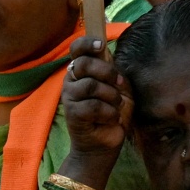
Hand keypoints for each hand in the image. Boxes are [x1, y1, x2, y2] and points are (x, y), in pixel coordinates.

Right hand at [61, 37, 131, 168]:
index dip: (87, 43)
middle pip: (83, 64)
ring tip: (116, 106)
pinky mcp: (72, 114)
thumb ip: (114, 72)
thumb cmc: (112, 114)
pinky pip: (93, 106)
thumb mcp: (120, 89)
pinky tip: (111, 119)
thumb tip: (109, 55)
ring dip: (111, 96)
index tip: (101, 45)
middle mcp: (71, 81)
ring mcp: (69, 97)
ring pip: (90, 85)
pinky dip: (109, 112)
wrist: (104, 145)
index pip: (76, 49)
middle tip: (119, 84)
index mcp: (82, 71)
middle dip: (107, 72)